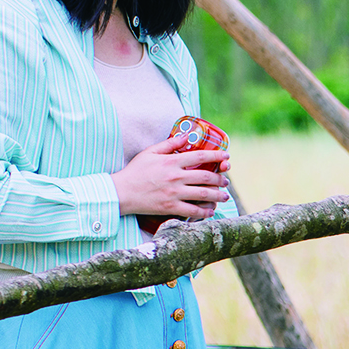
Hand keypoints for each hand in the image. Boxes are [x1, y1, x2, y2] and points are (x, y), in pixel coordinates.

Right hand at [113, 133, 229, 219]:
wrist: (122, 192)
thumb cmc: (135, 171)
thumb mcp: (150, 152)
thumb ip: (169, 144)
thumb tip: (185, 136)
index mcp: (171, 162)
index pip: (199, 156)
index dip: (216, 155)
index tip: (226, 156)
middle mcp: (175, 177)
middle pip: (206, 177)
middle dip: (220, 179)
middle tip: (226, 181)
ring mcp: (174, 193)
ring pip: (204, 194)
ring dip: (218, 196)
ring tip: (224, 196)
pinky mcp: (171, 208)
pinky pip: (193, 211)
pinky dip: (205, 212)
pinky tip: (211, 211)